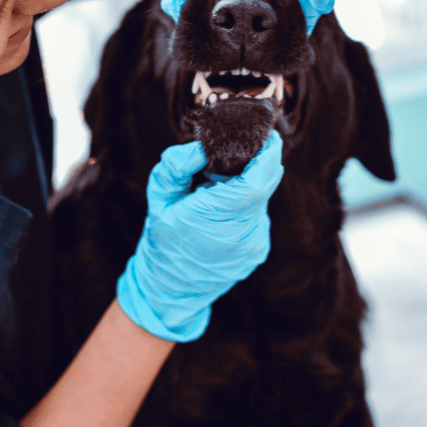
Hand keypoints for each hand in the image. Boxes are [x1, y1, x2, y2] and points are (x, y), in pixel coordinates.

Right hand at [116, 130, 283, 341]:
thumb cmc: (162, 242)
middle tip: (239, 153)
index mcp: (216, 217)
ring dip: (248, 187)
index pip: (257, 181)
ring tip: (219, 188)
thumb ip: (176, 167)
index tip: (267, 136)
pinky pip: (258, 217)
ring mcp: (253, 245)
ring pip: (262, 201)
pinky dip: (246, 206)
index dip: (268, 155)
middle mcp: (243, 234)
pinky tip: (223, 211)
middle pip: (264, 186)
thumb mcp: (159, 199)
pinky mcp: (257, 251)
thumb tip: (200, 148)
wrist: (170, 290)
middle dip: (257, 164)